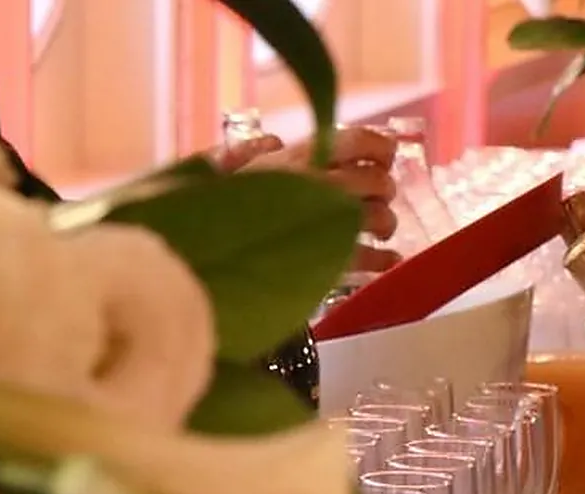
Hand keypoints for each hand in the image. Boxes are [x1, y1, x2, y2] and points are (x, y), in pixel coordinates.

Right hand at [212, 128, 402, 274]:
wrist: (197, 257)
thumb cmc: (205, 211)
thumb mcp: (217, 171)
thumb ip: (245, 153)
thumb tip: (271, 141)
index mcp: (297, 157)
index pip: (358, 140)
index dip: (379, 147)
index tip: (384, 157)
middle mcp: (319, 185)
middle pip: (377, 181)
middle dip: (382, 190)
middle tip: (375, 198)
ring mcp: (327, 225)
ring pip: (379, 219)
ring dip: (383, 224)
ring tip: (377, 230)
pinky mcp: (329, 263)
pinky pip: (370, 258)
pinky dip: (384, 258)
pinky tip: (388, 258)